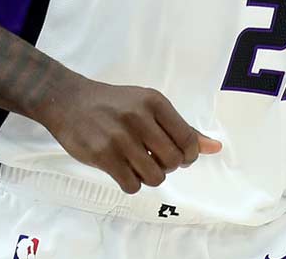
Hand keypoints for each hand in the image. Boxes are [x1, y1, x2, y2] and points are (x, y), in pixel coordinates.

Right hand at [41, 76, 222, 193]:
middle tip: (155, 159)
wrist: (70, 101)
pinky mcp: (103, 155)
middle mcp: (139, 117)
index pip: (188, 139)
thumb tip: (214, 148)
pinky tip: (124, 170)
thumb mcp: (149, 105)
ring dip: (150, 177)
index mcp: (155, 102)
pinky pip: (132, 185)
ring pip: (155, 177)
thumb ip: (181, 127)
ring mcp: (120, 137)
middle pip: (174, 161)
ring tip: (139, 165)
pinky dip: (132, 183)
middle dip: (168, 167)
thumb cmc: (115, 105)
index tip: (178, 156)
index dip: (188, 156)